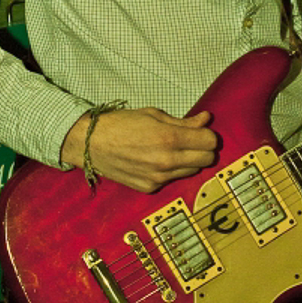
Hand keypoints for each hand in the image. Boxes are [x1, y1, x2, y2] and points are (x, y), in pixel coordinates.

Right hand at [61, 107, 216, 191]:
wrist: (91, 143)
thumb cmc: (121, 123)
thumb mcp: (154, 115)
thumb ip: (183, 121)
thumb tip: (206, 119)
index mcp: (169, 138)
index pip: (210, 142)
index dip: (208, 135)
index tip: (201, 131)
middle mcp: (166, 161)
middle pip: (207, 160)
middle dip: (204, 149)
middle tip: (193, 140)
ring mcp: (158, 178)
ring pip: (192, 171)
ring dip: (189, 160)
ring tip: (173, 149)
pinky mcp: (149, 188)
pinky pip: (172, 179)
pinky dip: (172, 170)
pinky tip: (158, 160)